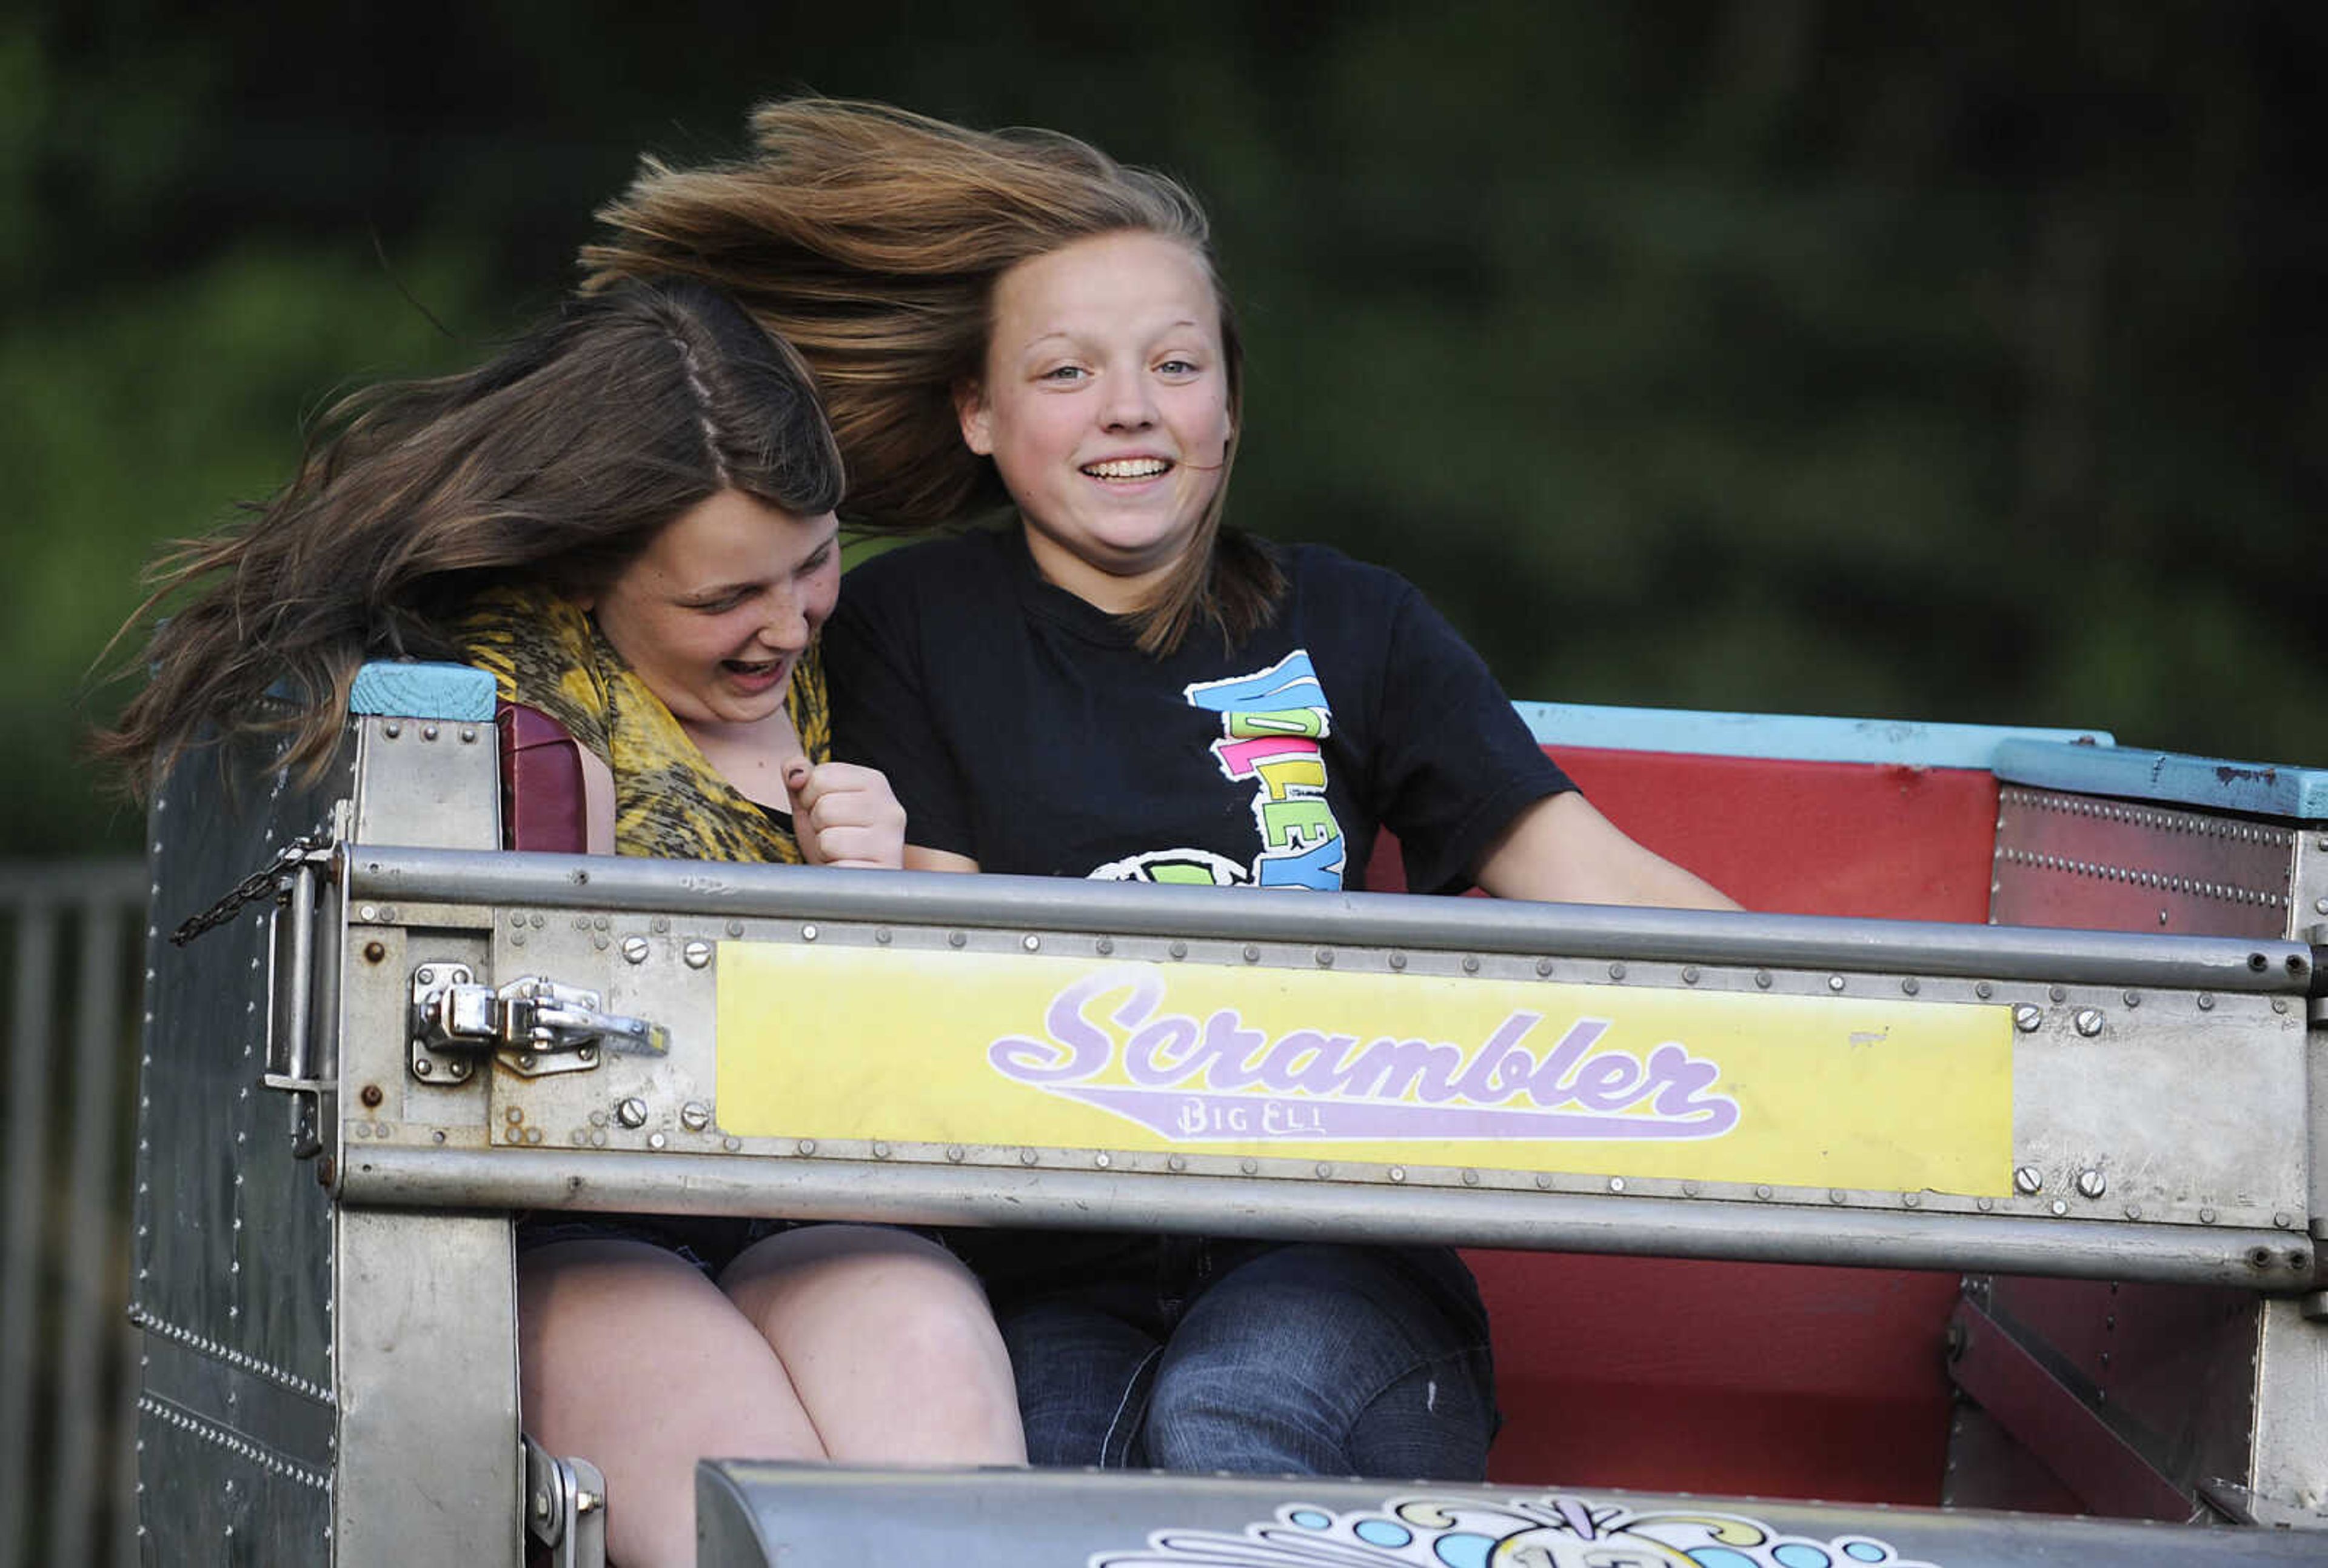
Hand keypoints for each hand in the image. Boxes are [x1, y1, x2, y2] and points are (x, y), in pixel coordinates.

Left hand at [782, 757, 906, 868]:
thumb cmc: (836, 842)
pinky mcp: (884, 872)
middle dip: (817, 826)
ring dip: (824, 852)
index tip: (825, 814)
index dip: (809, 798)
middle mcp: (890, 808)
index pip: (821, 775)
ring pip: (828, 839)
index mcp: (874, 782)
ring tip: (839, 854)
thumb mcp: (814, 804)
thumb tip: (793, 772)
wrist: (859, 885)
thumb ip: (802, 778)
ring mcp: (890, 841)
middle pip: (824, 806)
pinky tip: (847, 870)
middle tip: (833, 837)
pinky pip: (838, 868)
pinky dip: (833, 872)